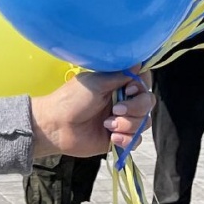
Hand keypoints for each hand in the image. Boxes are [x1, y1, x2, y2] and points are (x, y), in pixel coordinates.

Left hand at [30, 70, 153, 157]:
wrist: (56, 127)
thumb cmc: (71, 100)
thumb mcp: (96, 83)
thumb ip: (119, 75)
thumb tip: (139, 62)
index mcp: (117, 85)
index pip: (142, 83)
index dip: (141, 87)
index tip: (128, 89)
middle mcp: (122, 102)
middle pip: (147, 103)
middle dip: (135, 108)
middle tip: (116, 110)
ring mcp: (121, 121)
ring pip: (143, 123)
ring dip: (128, 125)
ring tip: (107, 125)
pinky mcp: (118, 139)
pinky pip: (135, 141)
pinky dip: (126, 140)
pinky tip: (112, 138)